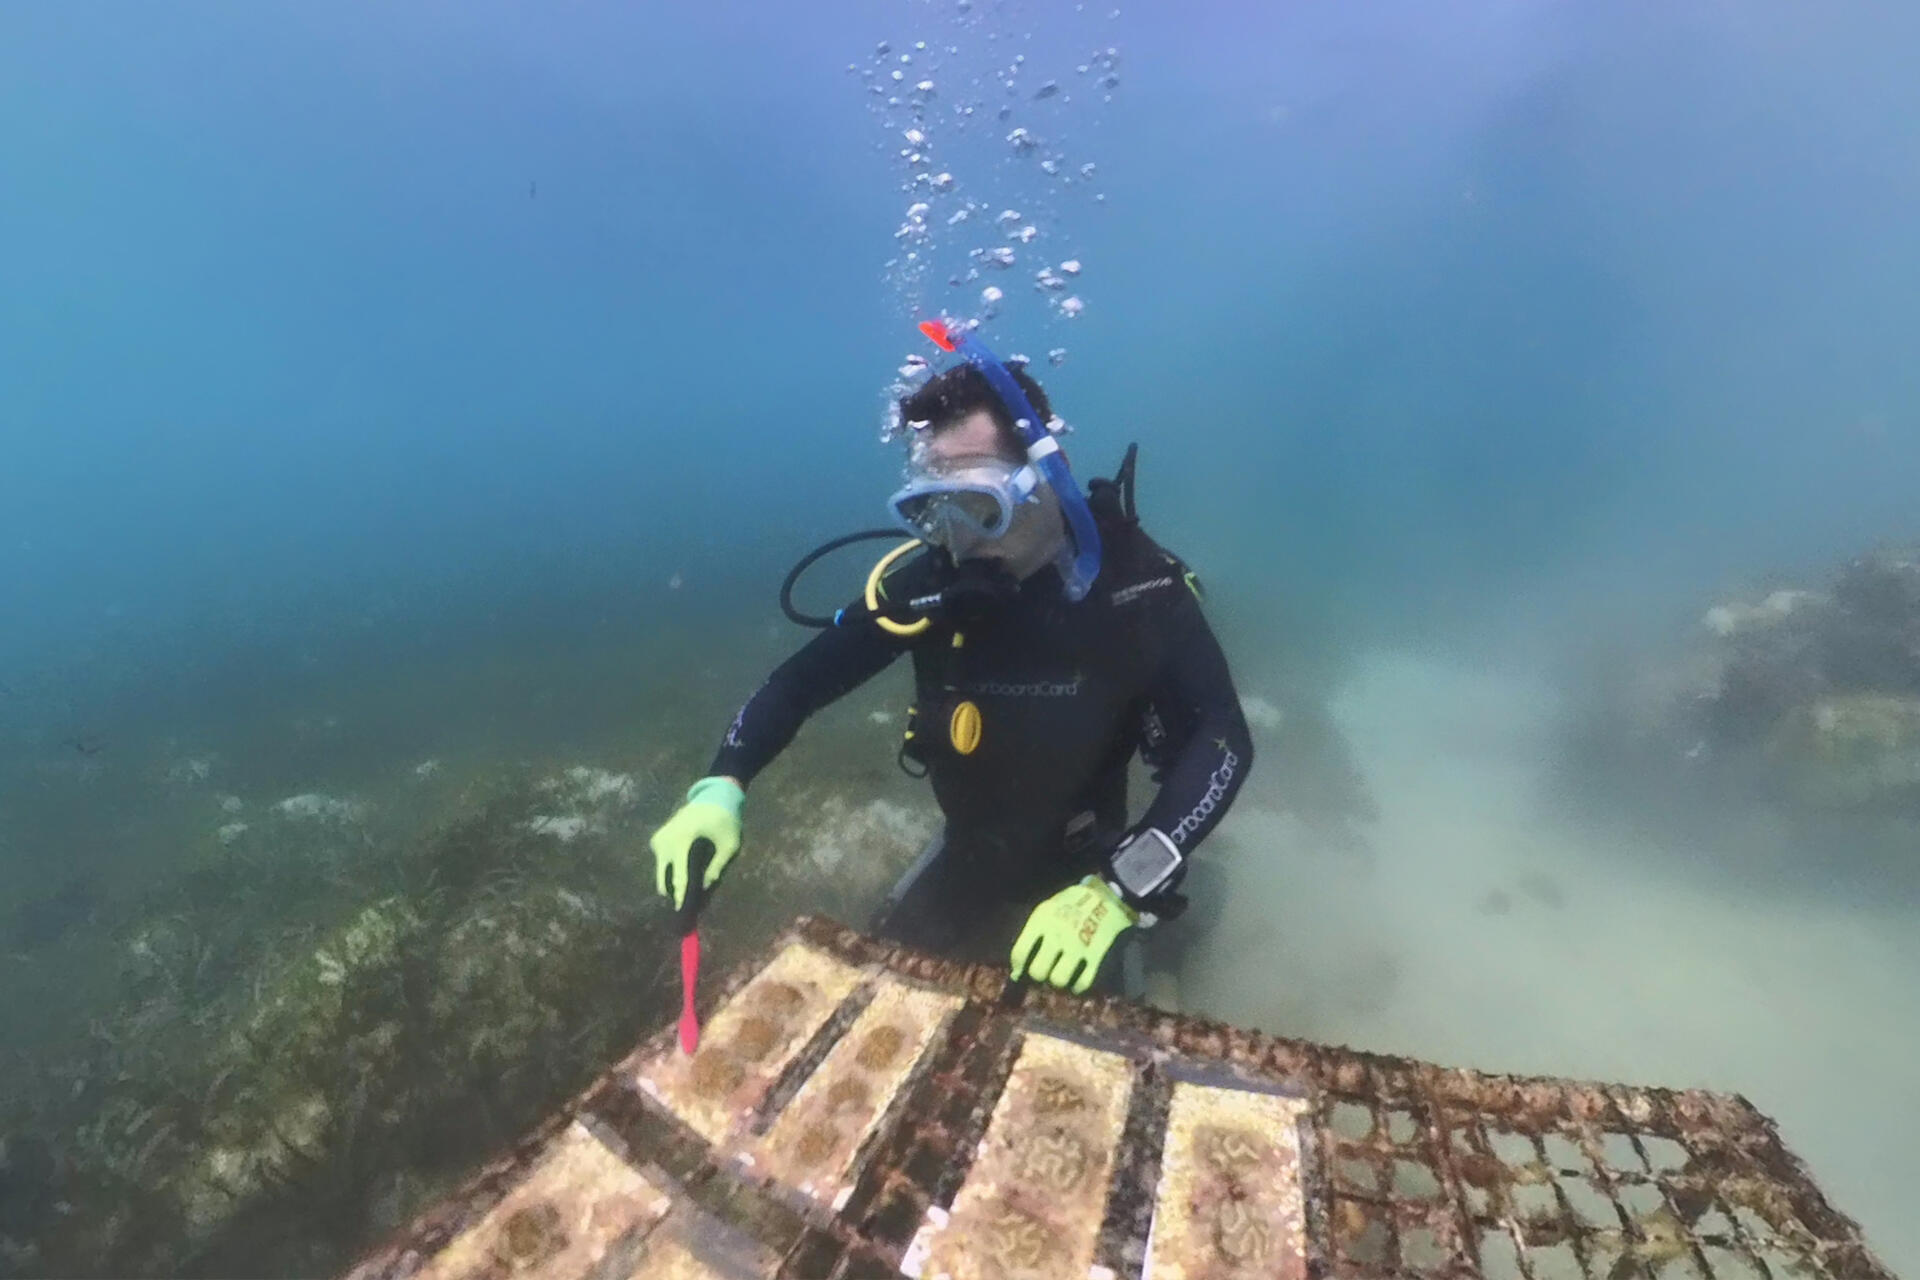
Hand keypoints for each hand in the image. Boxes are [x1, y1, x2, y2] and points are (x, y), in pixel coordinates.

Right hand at [649, 777, 743, 908]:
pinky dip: (669, 870)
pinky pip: (661, 861)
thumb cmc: (725, 820)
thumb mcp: (729, 844)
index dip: (680, 894)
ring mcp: (658, 838)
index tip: (680, 908)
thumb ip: (718, 866)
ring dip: (670, 881)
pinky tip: (681, 875)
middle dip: (672, 892)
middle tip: (681, 906)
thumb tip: (705, 886)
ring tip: (683, 892)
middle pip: (663, 876)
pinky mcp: (657, 838)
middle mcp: (665, 840)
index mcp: (683, 840)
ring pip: (660, 870)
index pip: (679, 874)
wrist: (714, 796)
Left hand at [1009, 877, 1135, 994]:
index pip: (1020, 953)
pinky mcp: (1097, 955)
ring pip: (1059, 980)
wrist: (1106, 895)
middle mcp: (1058, 935)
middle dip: (1039, 975)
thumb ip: (1032, 935)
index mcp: (1042, 920)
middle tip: (1044, 973)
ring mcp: (1078, 946)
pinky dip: (1077, 986)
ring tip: (1060, 976)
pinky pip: (1083, 982)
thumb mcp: (1046, 909)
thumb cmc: (1070, 903)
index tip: (1021, 971)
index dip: (1018, 966)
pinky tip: (1076, 983)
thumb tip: (1018, 969)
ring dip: (1058, 981)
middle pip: (1038, 971)